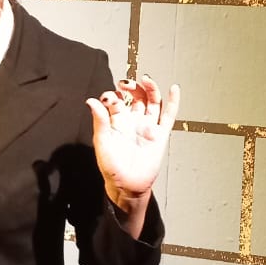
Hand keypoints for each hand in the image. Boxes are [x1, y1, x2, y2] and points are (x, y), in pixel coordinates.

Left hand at [85, 75, 179, 205]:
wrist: (127, 185)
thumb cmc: (112, 167)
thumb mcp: (102, 141)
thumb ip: (100, 120)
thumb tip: (91, 101)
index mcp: (116, 121)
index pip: (115, 100)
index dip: (112, 95)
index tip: (108, 97)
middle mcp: (132, 121)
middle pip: (135, 96)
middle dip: (131, 86)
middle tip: (126, 84)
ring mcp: (147, 126)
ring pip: (151, 101)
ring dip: (150, 88)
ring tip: (146, 79)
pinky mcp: (160, 134)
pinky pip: (168, 115)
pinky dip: (173, 102)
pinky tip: (173, 89)